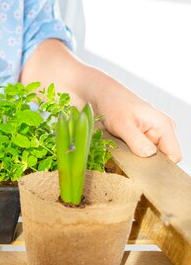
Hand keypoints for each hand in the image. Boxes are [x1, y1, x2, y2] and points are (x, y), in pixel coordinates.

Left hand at [21, 40, 181, 162]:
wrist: (91, 93)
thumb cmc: (109, 101)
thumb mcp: (122, 122)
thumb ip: (136, 140)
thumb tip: (150, 156)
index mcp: (163, 127)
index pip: (173, 156)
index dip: (160, 167)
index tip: (141, 172)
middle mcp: (157, 134)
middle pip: (157, 161)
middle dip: (141, 167)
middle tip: (122, 166)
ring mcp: (143, 139)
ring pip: (142, 162)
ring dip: (128, 164)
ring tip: (113, 158)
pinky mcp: (130, 142)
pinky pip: (130, 158)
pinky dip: (120, 160)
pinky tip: (109, 157)